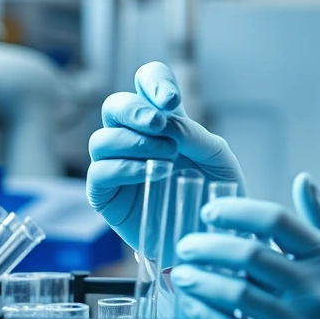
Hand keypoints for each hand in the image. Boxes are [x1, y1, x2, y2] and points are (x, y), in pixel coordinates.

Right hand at [86, 62, 245, 258]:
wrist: (211, 236)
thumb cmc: (215, 193)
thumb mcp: (219, 160)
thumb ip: (197, 137)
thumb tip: (168, 123)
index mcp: (163, 121)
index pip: (146, 83)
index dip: (152, 82)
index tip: (170, 101)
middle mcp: (134, 138)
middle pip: (115, 106)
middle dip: (134, 110)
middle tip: (158, 124)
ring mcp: (116, 165)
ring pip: (102, 138)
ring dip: (133, 142)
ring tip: (167, 156)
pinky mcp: (106, 195)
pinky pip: (100, 172)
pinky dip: (124, 168)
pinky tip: (151, 173)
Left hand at [170, 174, 319, 318]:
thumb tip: (302, 181)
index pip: (277, 223)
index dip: (238, 212)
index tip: (213, 212)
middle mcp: (315, 288)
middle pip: (250, 256)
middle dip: (209, 245)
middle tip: (187, 244)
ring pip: (237, 294)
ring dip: (201, 280)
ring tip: (181, 272)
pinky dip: (208, 314)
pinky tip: (193, 303)